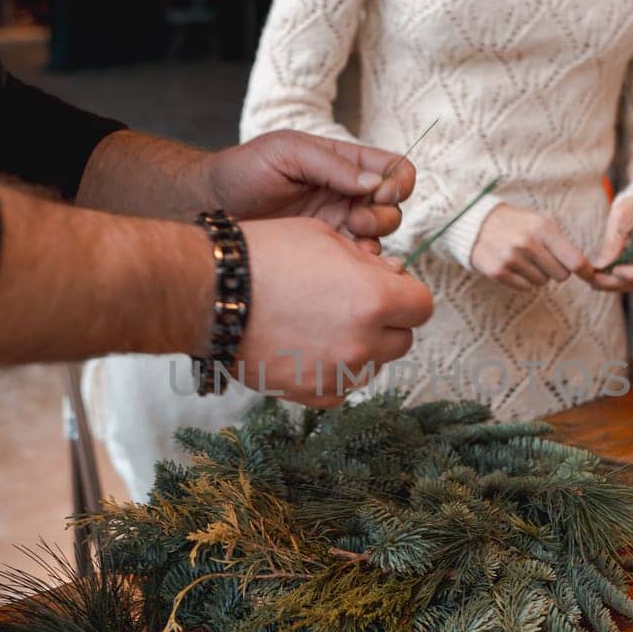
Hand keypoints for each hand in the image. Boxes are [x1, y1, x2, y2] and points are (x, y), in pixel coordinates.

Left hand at [202, 131, 416, 253]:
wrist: (210, 207)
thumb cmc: (244, 170)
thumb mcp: (287, 152)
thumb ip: (332, 164)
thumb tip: (374, 184)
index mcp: (343, 163)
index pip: (394, 169)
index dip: (398, 181)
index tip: (379, 192)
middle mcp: (346, 193)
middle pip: (393, 206)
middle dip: (384, 214)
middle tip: (356, 218)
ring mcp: (337, 224)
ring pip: (380, 236)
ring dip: (374, 238)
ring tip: (348, 237)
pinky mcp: (325, 251)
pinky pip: (358, 261)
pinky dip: (361, 262)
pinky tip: (343, 260)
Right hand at [237, 218, 432, 406]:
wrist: (210, 293)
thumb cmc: (264, 256)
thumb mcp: (327, 237)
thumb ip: (369, 262)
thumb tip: (394, 276)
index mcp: (375, 299)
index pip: (422, 307)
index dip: (407, 294)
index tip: (391, 289)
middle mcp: (363, 342)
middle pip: (401, 340)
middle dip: (386, 322)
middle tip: (354, 304)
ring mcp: (339, 372)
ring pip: (373, 365)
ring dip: (360, 347)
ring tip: (323, 325)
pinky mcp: (312, 394)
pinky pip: (343, 387)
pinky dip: (335, 372)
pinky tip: (311, 348)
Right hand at [469, 203, 592, 290]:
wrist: (477, 224)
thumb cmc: (516, 223)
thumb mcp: (541, 221)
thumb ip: (562, 241)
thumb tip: (584, 267)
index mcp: (543, 228)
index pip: (574, 260)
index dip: (585, 271)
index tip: (589, 275)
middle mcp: (528, 244)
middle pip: (561, 275)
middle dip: (557, 269)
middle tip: (544, 258)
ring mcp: (512, 259)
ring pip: (542, 282)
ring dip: (538, 274)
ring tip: (525, 258)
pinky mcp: (498, 272)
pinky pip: (525, 287)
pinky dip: (523, 280)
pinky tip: (513, 265)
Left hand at [590, 195, 632, 291]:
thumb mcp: (624, 215)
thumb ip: (614, 240)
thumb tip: (600, 265)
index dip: (632, 273)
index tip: (612, 271)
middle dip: (618, 282)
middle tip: (594, 281)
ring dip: (617, 284)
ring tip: (594, 281)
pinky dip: (622, 280)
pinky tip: (603, 279)